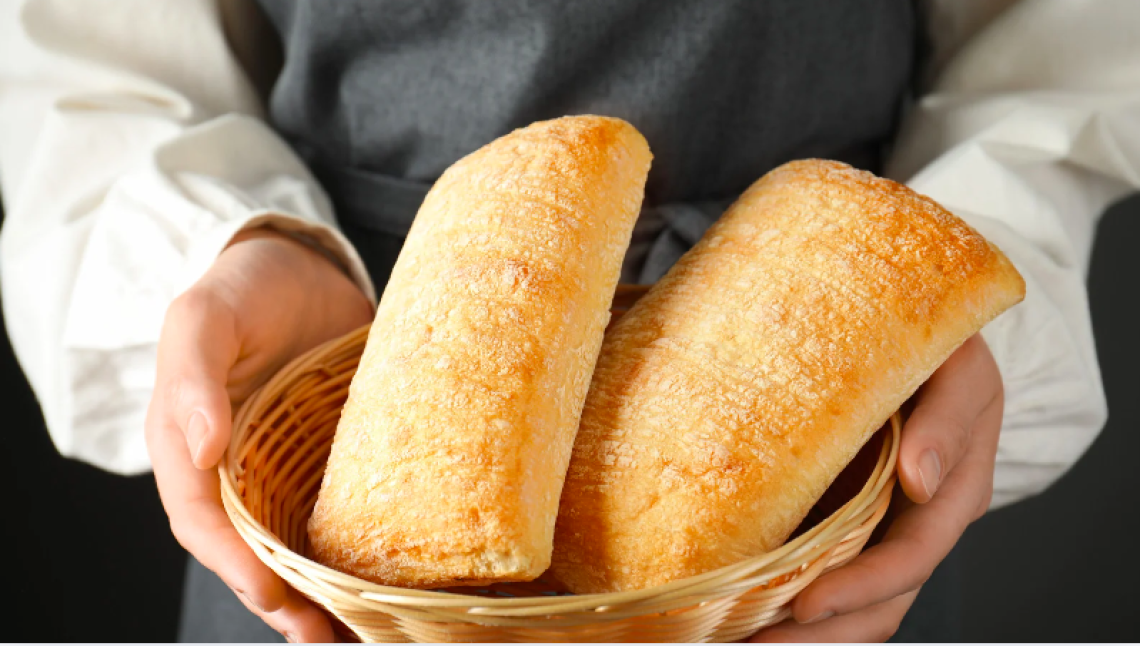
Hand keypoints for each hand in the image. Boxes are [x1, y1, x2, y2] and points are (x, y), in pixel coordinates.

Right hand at [145, 228, 372, 642]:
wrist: (301, 265)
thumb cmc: (241, 289)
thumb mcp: (204, 318)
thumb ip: (192, 378)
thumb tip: (201, 448)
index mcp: (189, 447)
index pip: (202, 522)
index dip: (234, 563)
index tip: (275, 593)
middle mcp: (236, 468)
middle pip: (251, 549)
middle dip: (283, 598)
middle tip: (324, 634)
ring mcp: (285, 465)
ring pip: (296, 540)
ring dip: (321, 588)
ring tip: (358, 627)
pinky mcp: (332, 456)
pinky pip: (339, 509)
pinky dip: (357, 547)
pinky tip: (387, 574)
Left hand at [750, 334, 1002, 641]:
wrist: (918, 328)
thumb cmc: (940, 342)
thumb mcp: (958, 368)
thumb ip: (945, 420)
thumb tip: (921, 481)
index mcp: (955, 492)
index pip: (910, 559)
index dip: (859, 589)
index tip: (803, 606)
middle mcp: (918, 522)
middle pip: (879, 604)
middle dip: (820, 637)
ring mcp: (880, 525)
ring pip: (851, 604)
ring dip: (801, 635)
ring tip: (733, 643)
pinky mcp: (844, 516)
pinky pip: (821, 570)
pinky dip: (784, 601)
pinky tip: (740, 611)